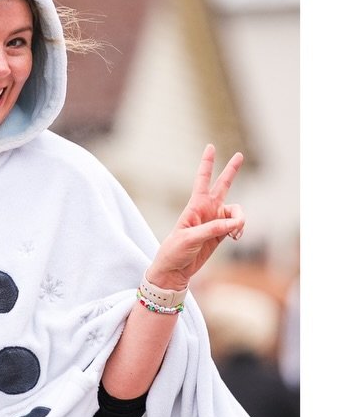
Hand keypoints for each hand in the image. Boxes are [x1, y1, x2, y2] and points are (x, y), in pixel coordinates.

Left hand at [147, 146, 245, 289]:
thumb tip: (237, 223)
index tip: (210, 146)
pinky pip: (238, 226)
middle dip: (231, 171)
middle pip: (222, 185)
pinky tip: (236, 238)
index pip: (202, 179)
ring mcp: (215, 221)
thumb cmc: (175, 251)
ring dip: (241, 219)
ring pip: (237, 211)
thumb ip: (213, 229)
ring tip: (237, 233)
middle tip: (239, 155)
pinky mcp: (221, 234)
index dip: (207, 163)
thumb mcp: (190, 238)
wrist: (175, 270)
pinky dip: (240, 231)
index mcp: (195, 205)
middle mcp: (207, 210)